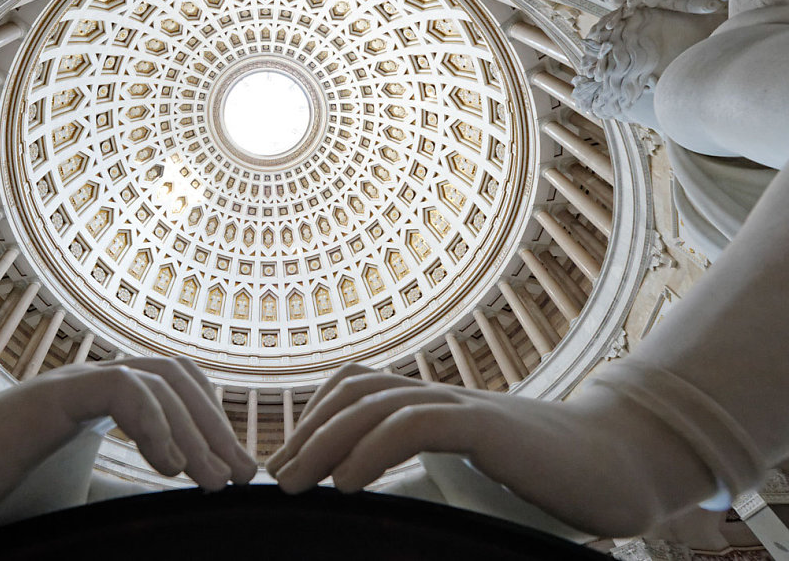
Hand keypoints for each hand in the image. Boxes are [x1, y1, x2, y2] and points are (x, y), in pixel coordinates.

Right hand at [0, 355, 256, 545]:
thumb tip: (178, 518)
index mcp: (105, 402)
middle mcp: (95, 383)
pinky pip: (120, 387)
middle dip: (217, 425)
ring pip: (158, 379)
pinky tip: (166, 466)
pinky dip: (154, 421)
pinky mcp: (50, 395)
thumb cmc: (1, 495)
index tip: (234, 474)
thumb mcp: (83, 501)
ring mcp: (73, 383)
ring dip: (195, 429)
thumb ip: (127, 499)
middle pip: (178, 377)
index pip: (177, 389)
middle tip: (240, 476)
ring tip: (211, 480)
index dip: (213, 423)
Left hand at [266, 363, 716, 536]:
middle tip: (275, 476)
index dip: (316, 418)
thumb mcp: (475, 476)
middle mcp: (442, 396)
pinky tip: (347, 485)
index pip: (358, 389)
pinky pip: (415, 426)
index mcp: (436, 405)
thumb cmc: (549, 480)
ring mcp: (464, 405)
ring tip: (295, 483)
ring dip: (326, 442)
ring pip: (376, 405)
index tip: (288, 463)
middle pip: (355, 391)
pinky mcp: (487, 425)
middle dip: (307, 430)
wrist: (622, 466)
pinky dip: (370, 451)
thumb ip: (430, 478)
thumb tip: (382, 508)